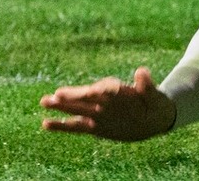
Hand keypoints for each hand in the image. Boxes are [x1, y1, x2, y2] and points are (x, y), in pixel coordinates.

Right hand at [40, 67, 176, 140]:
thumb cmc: (154, 103)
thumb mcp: (154, 95)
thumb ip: (146, 85)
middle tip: (57, 94)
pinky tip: (46, 124)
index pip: (106, 89)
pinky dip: (62, 126)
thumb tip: (141, 71)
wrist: (152, 117)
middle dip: (73, 96)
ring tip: (44, 101)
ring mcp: (97, 113)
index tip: (94, 91)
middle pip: (86, 97)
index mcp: (118, 90)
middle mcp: (104, 100)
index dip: (99, 90)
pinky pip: (76, 126)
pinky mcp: (94, 126)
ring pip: (77, 109)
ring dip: (62, 106)